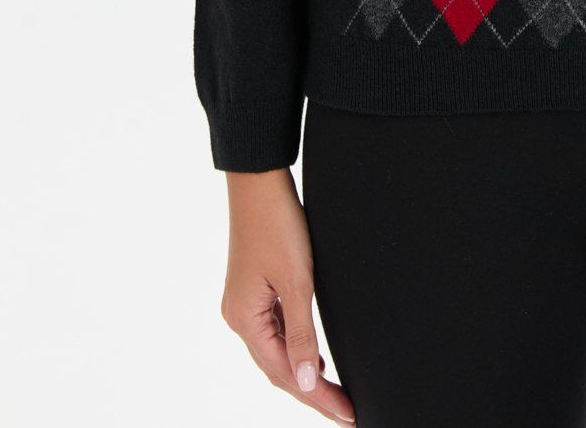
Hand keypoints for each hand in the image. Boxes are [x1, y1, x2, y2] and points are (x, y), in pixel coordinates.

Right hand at [219, 168, 354, 423]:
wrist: (260, 181)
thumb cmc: (278, 224)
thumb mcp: (297, 281)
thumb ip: (303, 334)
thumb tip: (308, 381)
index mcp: (245, 320)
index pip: (285, 374)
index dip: (317, 398)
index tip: (346, 415)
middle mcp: (239, 317)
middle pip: (278, 369)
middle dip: (313, 392)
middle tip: (346, 411)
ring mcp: (244, 304)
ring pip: (276, 352)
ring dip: (304, 373)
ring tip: (335, 393)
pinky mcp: (253, 291)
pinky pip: (274, 332)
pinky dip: (295, 349)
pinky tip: (315, 357)